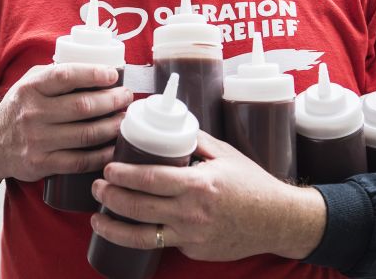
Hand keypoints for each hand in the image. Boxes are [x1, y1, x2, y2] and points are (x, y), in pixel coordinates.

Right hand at [0, 63, 133, 187]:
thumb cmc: (20, 108)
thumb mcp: (29, 83)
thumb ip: (56, 73)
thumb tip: (96, 65)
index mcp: (31, 88)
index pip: (65, 76)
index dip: (93, 74)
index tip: (113, 75)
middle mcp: (32, 113)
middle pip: (82, 106)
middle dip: (111, 101)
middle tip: (126, 98)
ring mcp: (37, 140)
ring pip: (86, 134)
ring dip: (112, 127)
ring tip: (124, 119)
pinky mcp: (42, 164)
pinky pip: (80, 161)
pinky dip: (102, 155)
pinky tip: (114, 147)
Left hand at [90, 131, 326, 260]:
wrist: (277, 220)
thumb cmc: (252, 184)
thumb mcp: (225, 154)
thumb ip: (195, 140)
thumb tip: (168, 123)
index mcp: (198, 185)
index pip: (151, 180)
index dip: (124, 175)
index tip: (108, 168)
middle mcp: (192, 214)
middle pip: (139, 208)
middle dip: (111, 197)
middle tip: (98, 186)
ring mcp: (192, 237)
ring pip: (142, 236)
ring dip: (114, 227)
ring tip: (98, 217)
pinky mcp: (194, 251)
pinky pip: (163, 243)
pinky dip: (144, 235)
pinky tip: (130, 227)